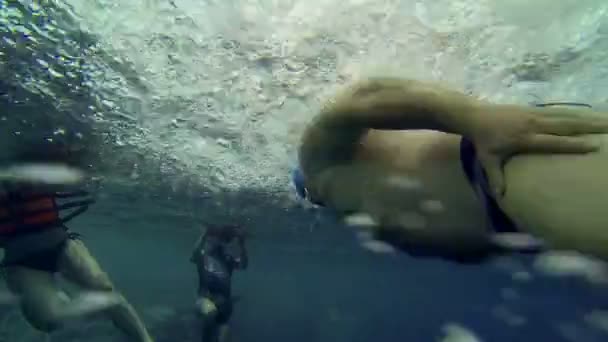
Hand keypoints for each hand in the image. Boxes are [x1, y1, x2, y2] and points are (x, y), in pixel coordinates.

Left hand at [469, 103, 607, 196]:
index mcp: (523, 138)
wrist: (475, 116)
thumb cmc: (483, 141)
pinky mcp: (535, 108)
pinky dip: (576, 112)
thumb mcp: (487, 160)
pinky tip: (590, 114)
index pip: (552, 142)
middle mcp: (533, 124)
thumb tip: (501, 197)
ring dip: (588, 117)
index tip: (594, 145)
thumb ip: (496, 178)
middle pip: (565, 125)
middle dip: (590, 126)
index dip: (572, 144)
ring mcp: (535, 114)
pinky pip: (559, 110)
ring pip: (566, 115)